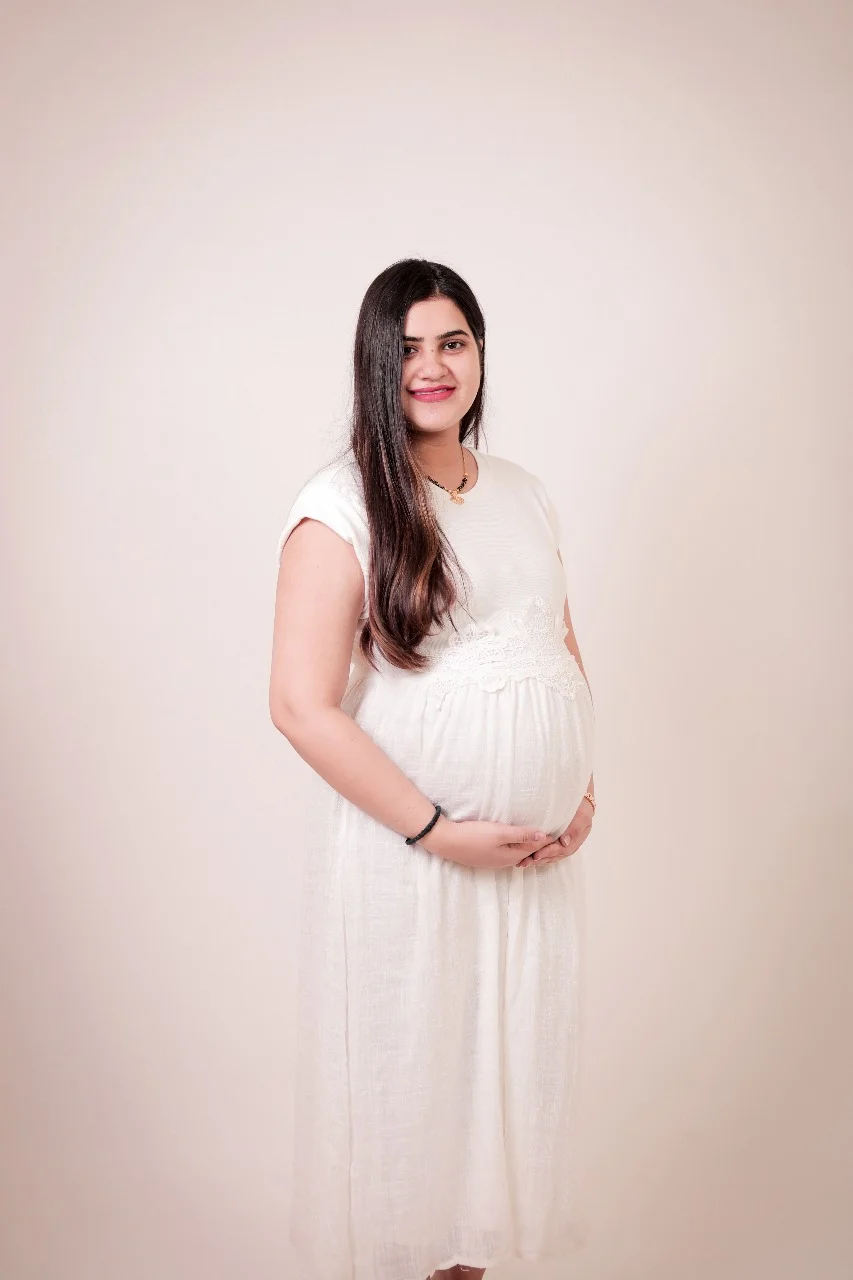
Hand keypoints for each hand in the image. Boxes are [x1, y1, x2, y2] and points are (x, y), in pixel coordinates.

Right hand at [420, 815, 553, 870]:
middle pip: (527, 853)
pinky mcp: (485, 857)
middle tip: (553, 833)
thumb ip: (522, 834)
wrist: (445, 841)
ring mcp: (493, 861)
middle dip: (540, 845)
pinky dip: (515, 847)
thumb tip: (545, 836)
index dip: (547, 840)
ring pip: (517, 854)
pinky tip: (514, 840)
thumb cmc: (473, 835)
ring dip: (527, 846)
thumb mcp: (499, 832)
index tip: (560, 830)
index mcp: (510, 856)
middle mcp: (504, 862)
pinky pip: (507, 853)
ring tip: (537, 835)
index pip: (535, 849)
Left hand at [516, 796, 593, 867]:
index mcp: (579, 834)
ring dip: (540, 857)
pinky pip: (550, 845)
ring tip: (525, 862)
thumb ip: (575, 827)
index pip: (564, 849)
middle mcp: (573, 838)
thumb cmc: (578, 798)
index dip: (550, 853)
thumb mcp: (581, 812)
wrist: (577, 785)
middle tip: (527, 862)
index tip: (536, 855)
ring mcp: (566, 836)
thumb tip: (564, 842)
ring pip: (553, 851)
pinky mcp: (558, 832)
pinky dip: (540, 850)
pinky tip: (529, 853)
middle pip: (558, 853)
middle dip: (542, 858)